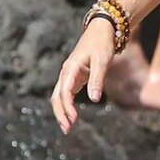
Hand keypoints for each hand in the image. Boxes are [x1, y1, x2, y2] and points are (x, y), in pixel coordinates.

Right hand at [50, 19, 114, 133]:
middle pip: (57, 97)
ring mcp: (69, 75)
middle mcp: (66, 73)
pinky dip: (67, 105)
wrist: (102, 30)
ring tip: (68, 126)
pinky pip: (67, 93)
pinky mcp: (75, 76)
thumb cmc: (102, 44)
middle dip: (60, 114)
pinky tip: (72, 115)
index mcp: (70, 69)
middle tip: (67, 129)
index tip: (74, 120)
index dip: (67, 108)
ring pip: (60, 96)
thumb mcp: (102, 61)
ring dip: (62, 111)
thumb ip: (97, 80)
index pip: (64, 93)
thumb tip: (94, 99)